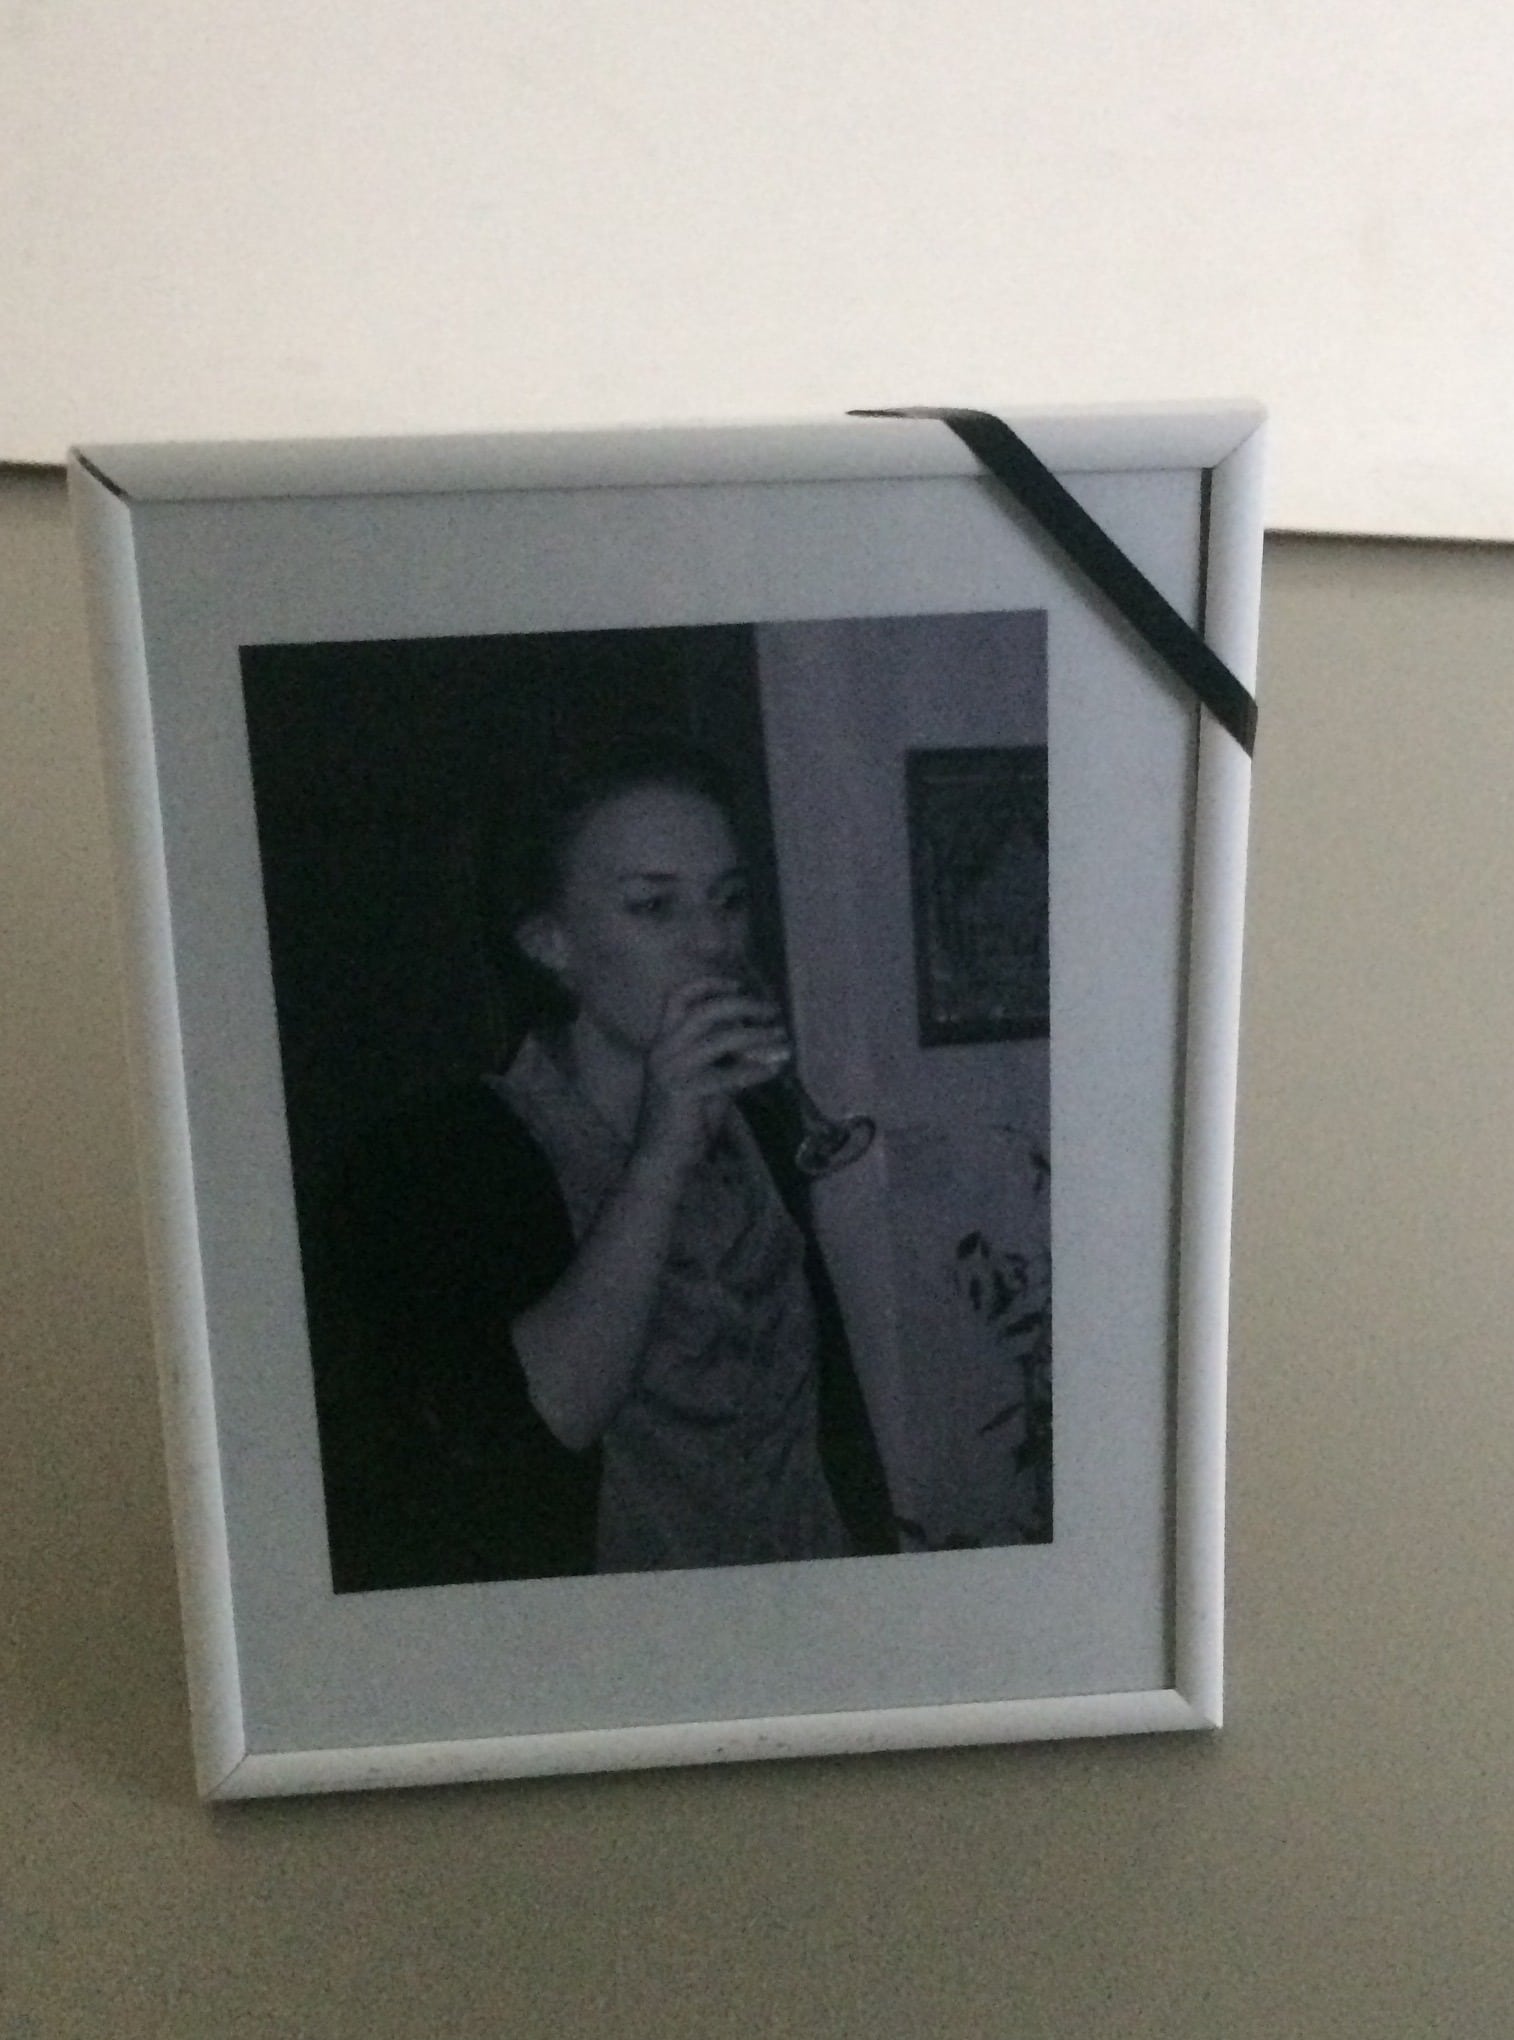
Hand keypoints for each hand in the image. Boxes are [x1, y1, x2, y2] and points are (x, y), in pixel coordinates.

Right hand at [632, 976, 791, 1176]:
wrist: (661, 1160)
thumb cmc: (685, 1121)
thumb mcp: (706, 1080)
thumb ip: (724, 1058)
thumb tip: (757, 1039)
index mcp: (663, 1043)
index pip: (677, 999)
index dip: (708, 985)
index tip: (739, 984)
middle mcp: (662, 1050)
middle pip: (705, 1010)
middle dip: (743, 1005)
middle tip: (772, 1010)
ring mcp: (671, 1070)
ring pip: (720, 1039)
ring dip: (757, 1036)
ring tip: (783, 1039)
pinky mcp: (684, 1091)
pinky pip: (728, 1074)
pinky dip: (755, 1070)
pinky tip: (775, 1070)